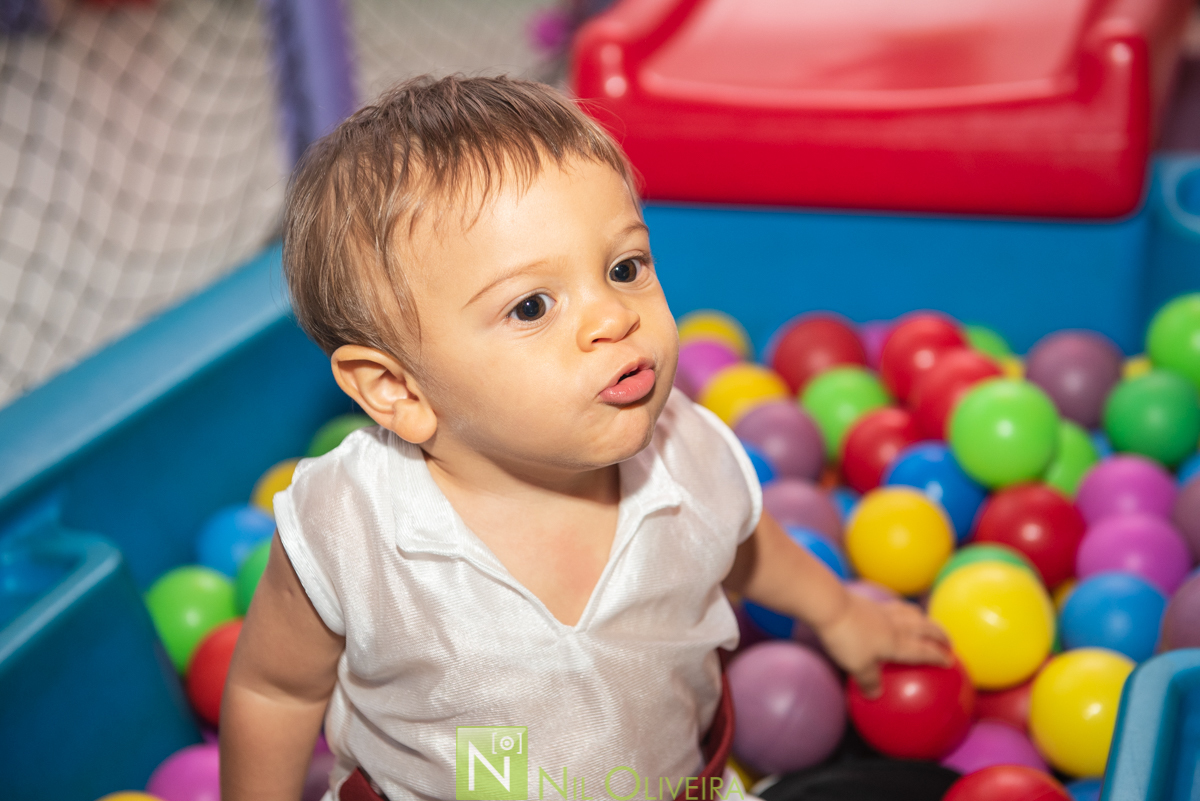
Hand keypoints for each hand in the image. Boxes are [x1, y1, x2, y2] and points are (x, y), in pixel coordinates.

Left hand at [814, 591, 951, 698]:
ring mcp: (885, 611)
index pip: (925, 651)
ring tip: (929, 625)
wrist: (830, 605)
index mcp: (898, 643)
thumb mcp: (857, 667)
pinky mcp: (872, 603)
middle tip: (949, 643)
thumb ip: (869, 681)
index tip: (951, 662)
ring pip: (914, 613)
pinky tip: (899, 612)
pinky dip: (906, 610)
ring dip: (926, 620)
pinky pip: (897, 606)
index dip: (939, 657)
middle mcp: (897, 625)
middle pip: (927, 628)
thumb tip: (875, 695)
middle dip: (941, 636)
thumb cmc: (846, 638)